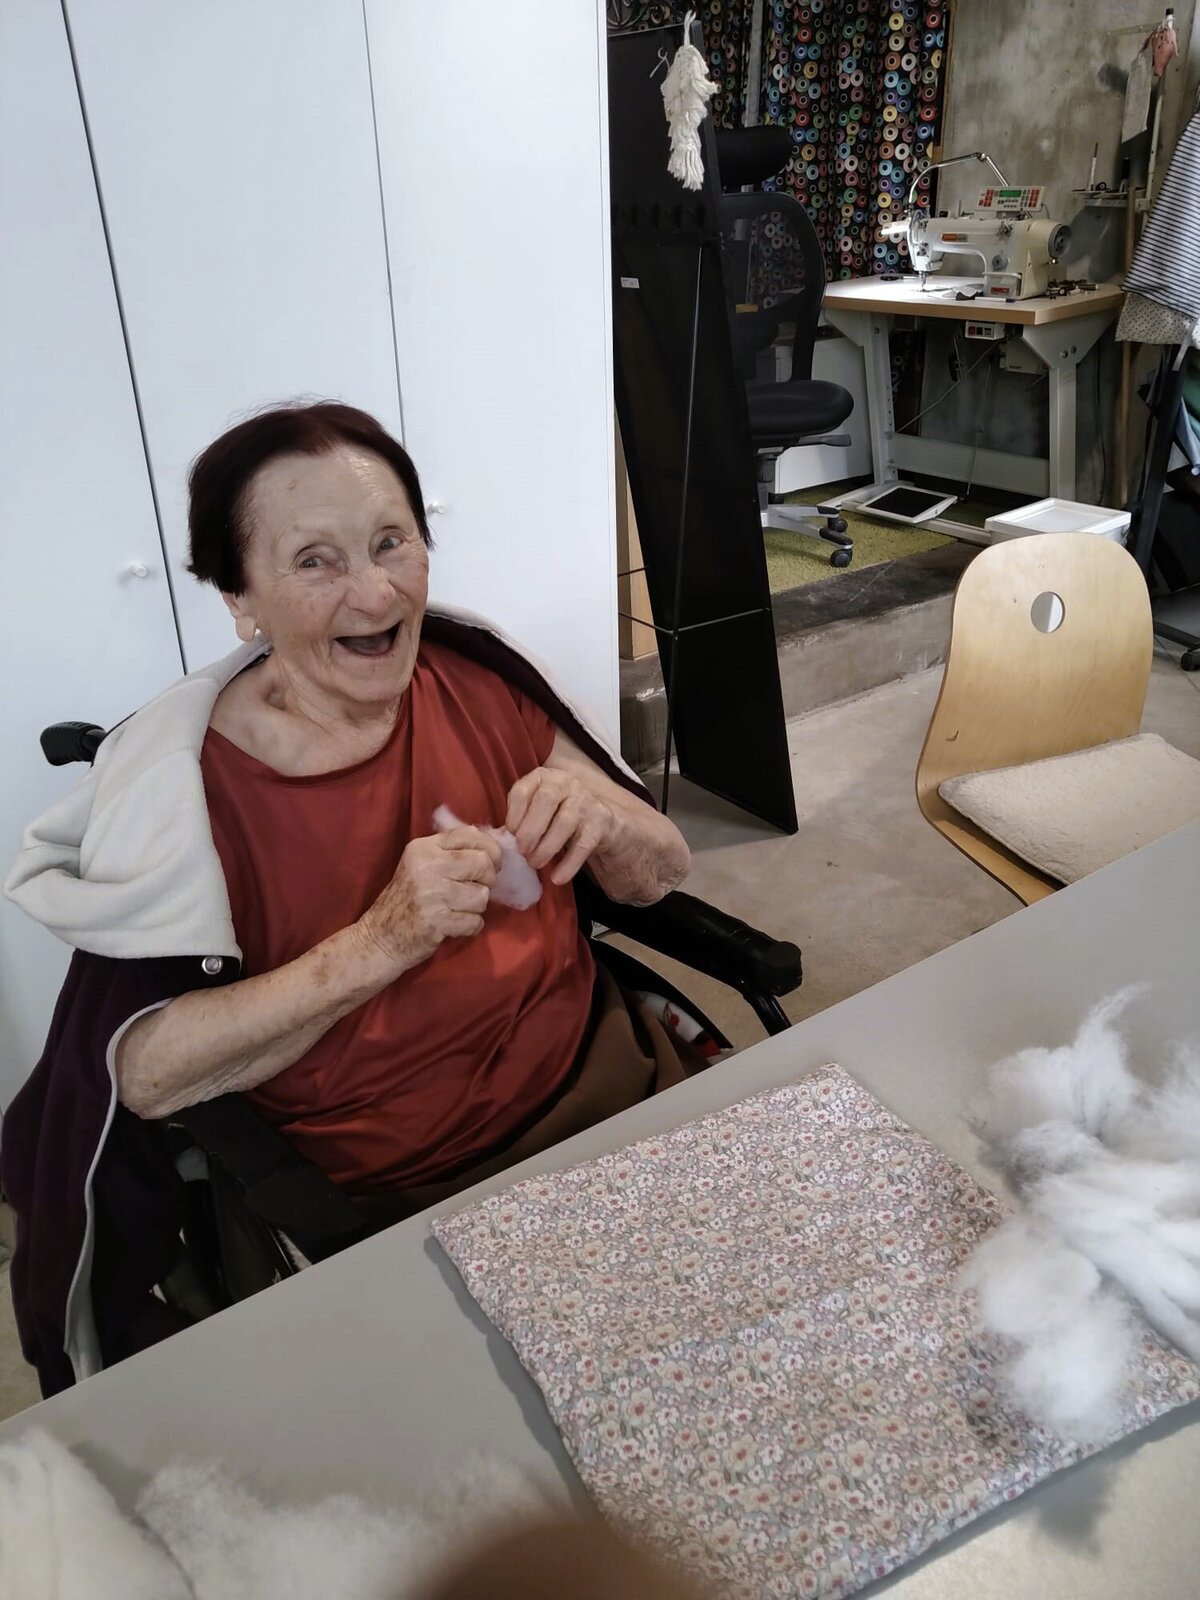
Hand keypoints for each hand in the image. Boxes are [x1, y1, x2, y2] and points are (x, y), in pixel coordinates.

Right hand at [358, 827, 501, 970]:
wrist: (381, 936)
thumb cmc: (407, 898)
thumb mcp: (420, 864)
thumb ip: (451, 851)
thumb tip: (492, 845)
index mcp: (423, 848)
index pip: (469, 834)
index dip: (491, 848)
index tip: (493, 863)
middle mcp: (426, 867)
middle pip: (482, 863)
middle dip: (488, 879)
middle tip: (476, 888)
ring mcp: (431, 895)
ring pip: (482, 895)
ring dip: (477, 906)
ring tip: (459, 909)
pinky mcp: (437, 922)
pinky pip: (475, 921)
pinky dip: (471, 926)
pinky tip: (455, 925)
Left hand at [505, 766, 617, 886]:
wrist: (599, 821)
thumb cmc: (557, 815)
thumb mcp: (538, 808)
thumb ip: (520, 818)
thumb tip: (501, 840)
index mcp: (544, 778)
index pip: (523, 790)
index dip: (513, 814)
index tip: (509, 834)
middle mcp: (565, 783)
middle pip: (546, 800)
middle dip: (530, 830)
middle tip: (521, 852)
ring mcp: (585, 801)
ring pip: (565, 821)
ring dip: (546, 846)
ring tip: (535, 863)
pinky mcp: (600, 822)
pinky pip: (583, 844)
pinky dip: (568, 864)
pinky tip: (557, 878)